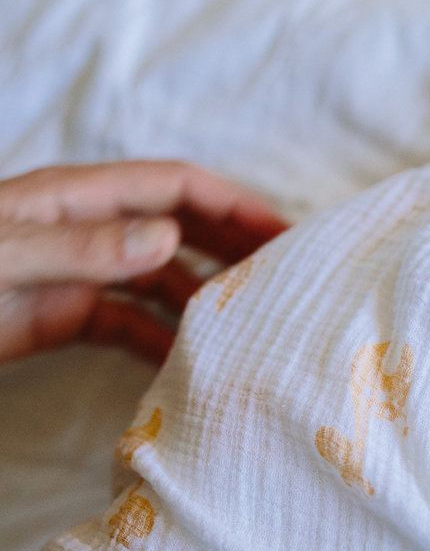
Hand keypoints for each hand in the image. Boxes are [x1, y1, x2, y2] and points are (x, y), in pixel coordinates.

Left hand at [0, 160, 287, 364]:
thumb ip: (83, 247)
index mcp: (80, 198)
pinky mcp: (67, 317)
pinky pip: (131, 324)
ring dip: (203, 299)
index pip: (176, 187)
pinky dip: (163, 340)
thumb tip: (168, 239)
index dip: (232, 204)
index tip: (280, 233)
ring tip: (247, 325)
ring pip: (162, 278)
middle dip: (232, 247)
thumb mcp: (8, 255)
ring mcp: (81, 274)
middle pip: (180, 227)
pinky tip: (191, 362)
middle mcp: (91, 231)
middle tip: (282, 278)